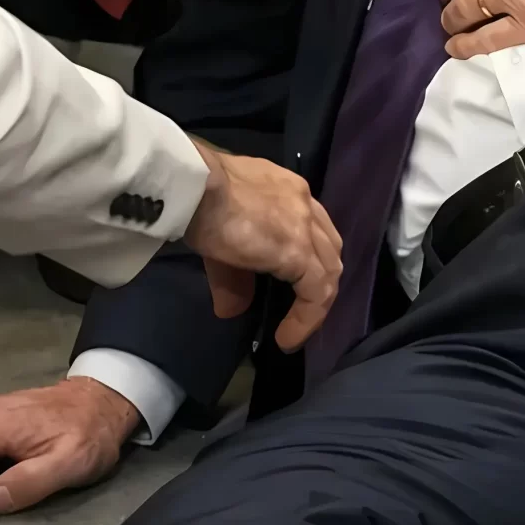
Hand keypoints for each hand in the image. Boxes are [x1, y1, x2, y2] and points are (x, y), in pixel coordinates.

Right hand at [183, 142, 341, 350]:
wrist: (195, 187)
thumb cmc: (200, 200)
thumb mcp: (220, 239)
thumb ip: (234, 276)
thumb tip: (232, 310)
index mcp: (287, 191)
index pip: (311, 227)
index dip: (306, 260)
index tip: (291, 286)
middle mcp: (303, 202)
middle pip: (328, 246)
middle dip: (319, 278)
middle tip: (302, 306)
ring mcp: (305, 224)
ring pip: (329, 268)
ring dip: (317, 301)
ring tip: (298, 329)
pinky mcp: (299, 250)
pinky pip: (317, 290)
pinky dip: (308, 317)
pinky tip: (288, 338)